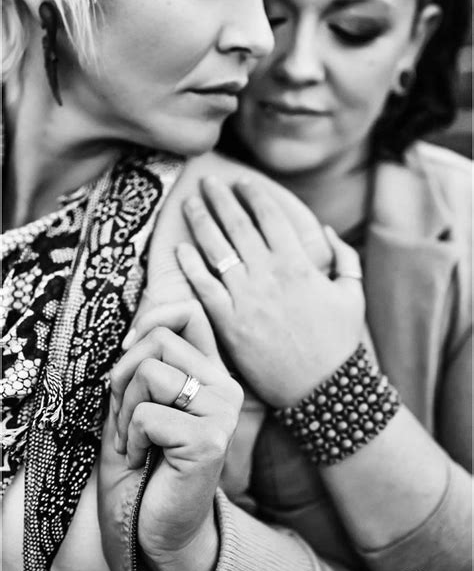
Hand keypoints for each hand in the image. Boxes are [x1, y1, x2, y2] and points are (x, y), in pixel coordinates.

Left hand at [102, 301, 242, 570]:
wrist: (154, 530)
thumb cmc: (143, 465)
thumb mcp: (137, 404)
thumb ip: (145, 366)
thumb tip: (133, 334)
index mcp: (209, 374)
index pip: (189, 314)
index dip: (152, 318)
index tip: (126, 350)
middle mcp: (224, 387)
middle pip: (159, 340)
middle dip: (122, 377)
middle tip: (125, 418)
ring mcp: (222, 412)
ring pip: (149, 373)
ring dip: (124, 412)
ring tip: (135, 442)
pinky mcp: (210, 440)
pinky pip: (147, 415)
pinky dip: (130, 440)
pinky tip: (144, 461)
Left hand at [174, 176, 364, 406]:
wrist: (322, 389)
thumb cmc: (339, 341)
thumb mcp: (353, 294)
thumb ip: (345, 258)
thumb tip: (326, 231)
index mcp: (298, 263)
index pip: (269, 216)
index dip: (254, 194)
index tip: (242, 181)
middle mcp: (268, 274)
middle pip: (237, 224)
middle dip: (220, 198)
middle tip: (207, 181)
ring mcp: (246, 298)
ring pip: (216, 250)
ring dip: (201, 222)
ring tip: (189, 204)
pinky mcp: (229, 323)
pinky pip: (204, 288)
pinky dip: (191, 266)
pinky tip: (181, 248)